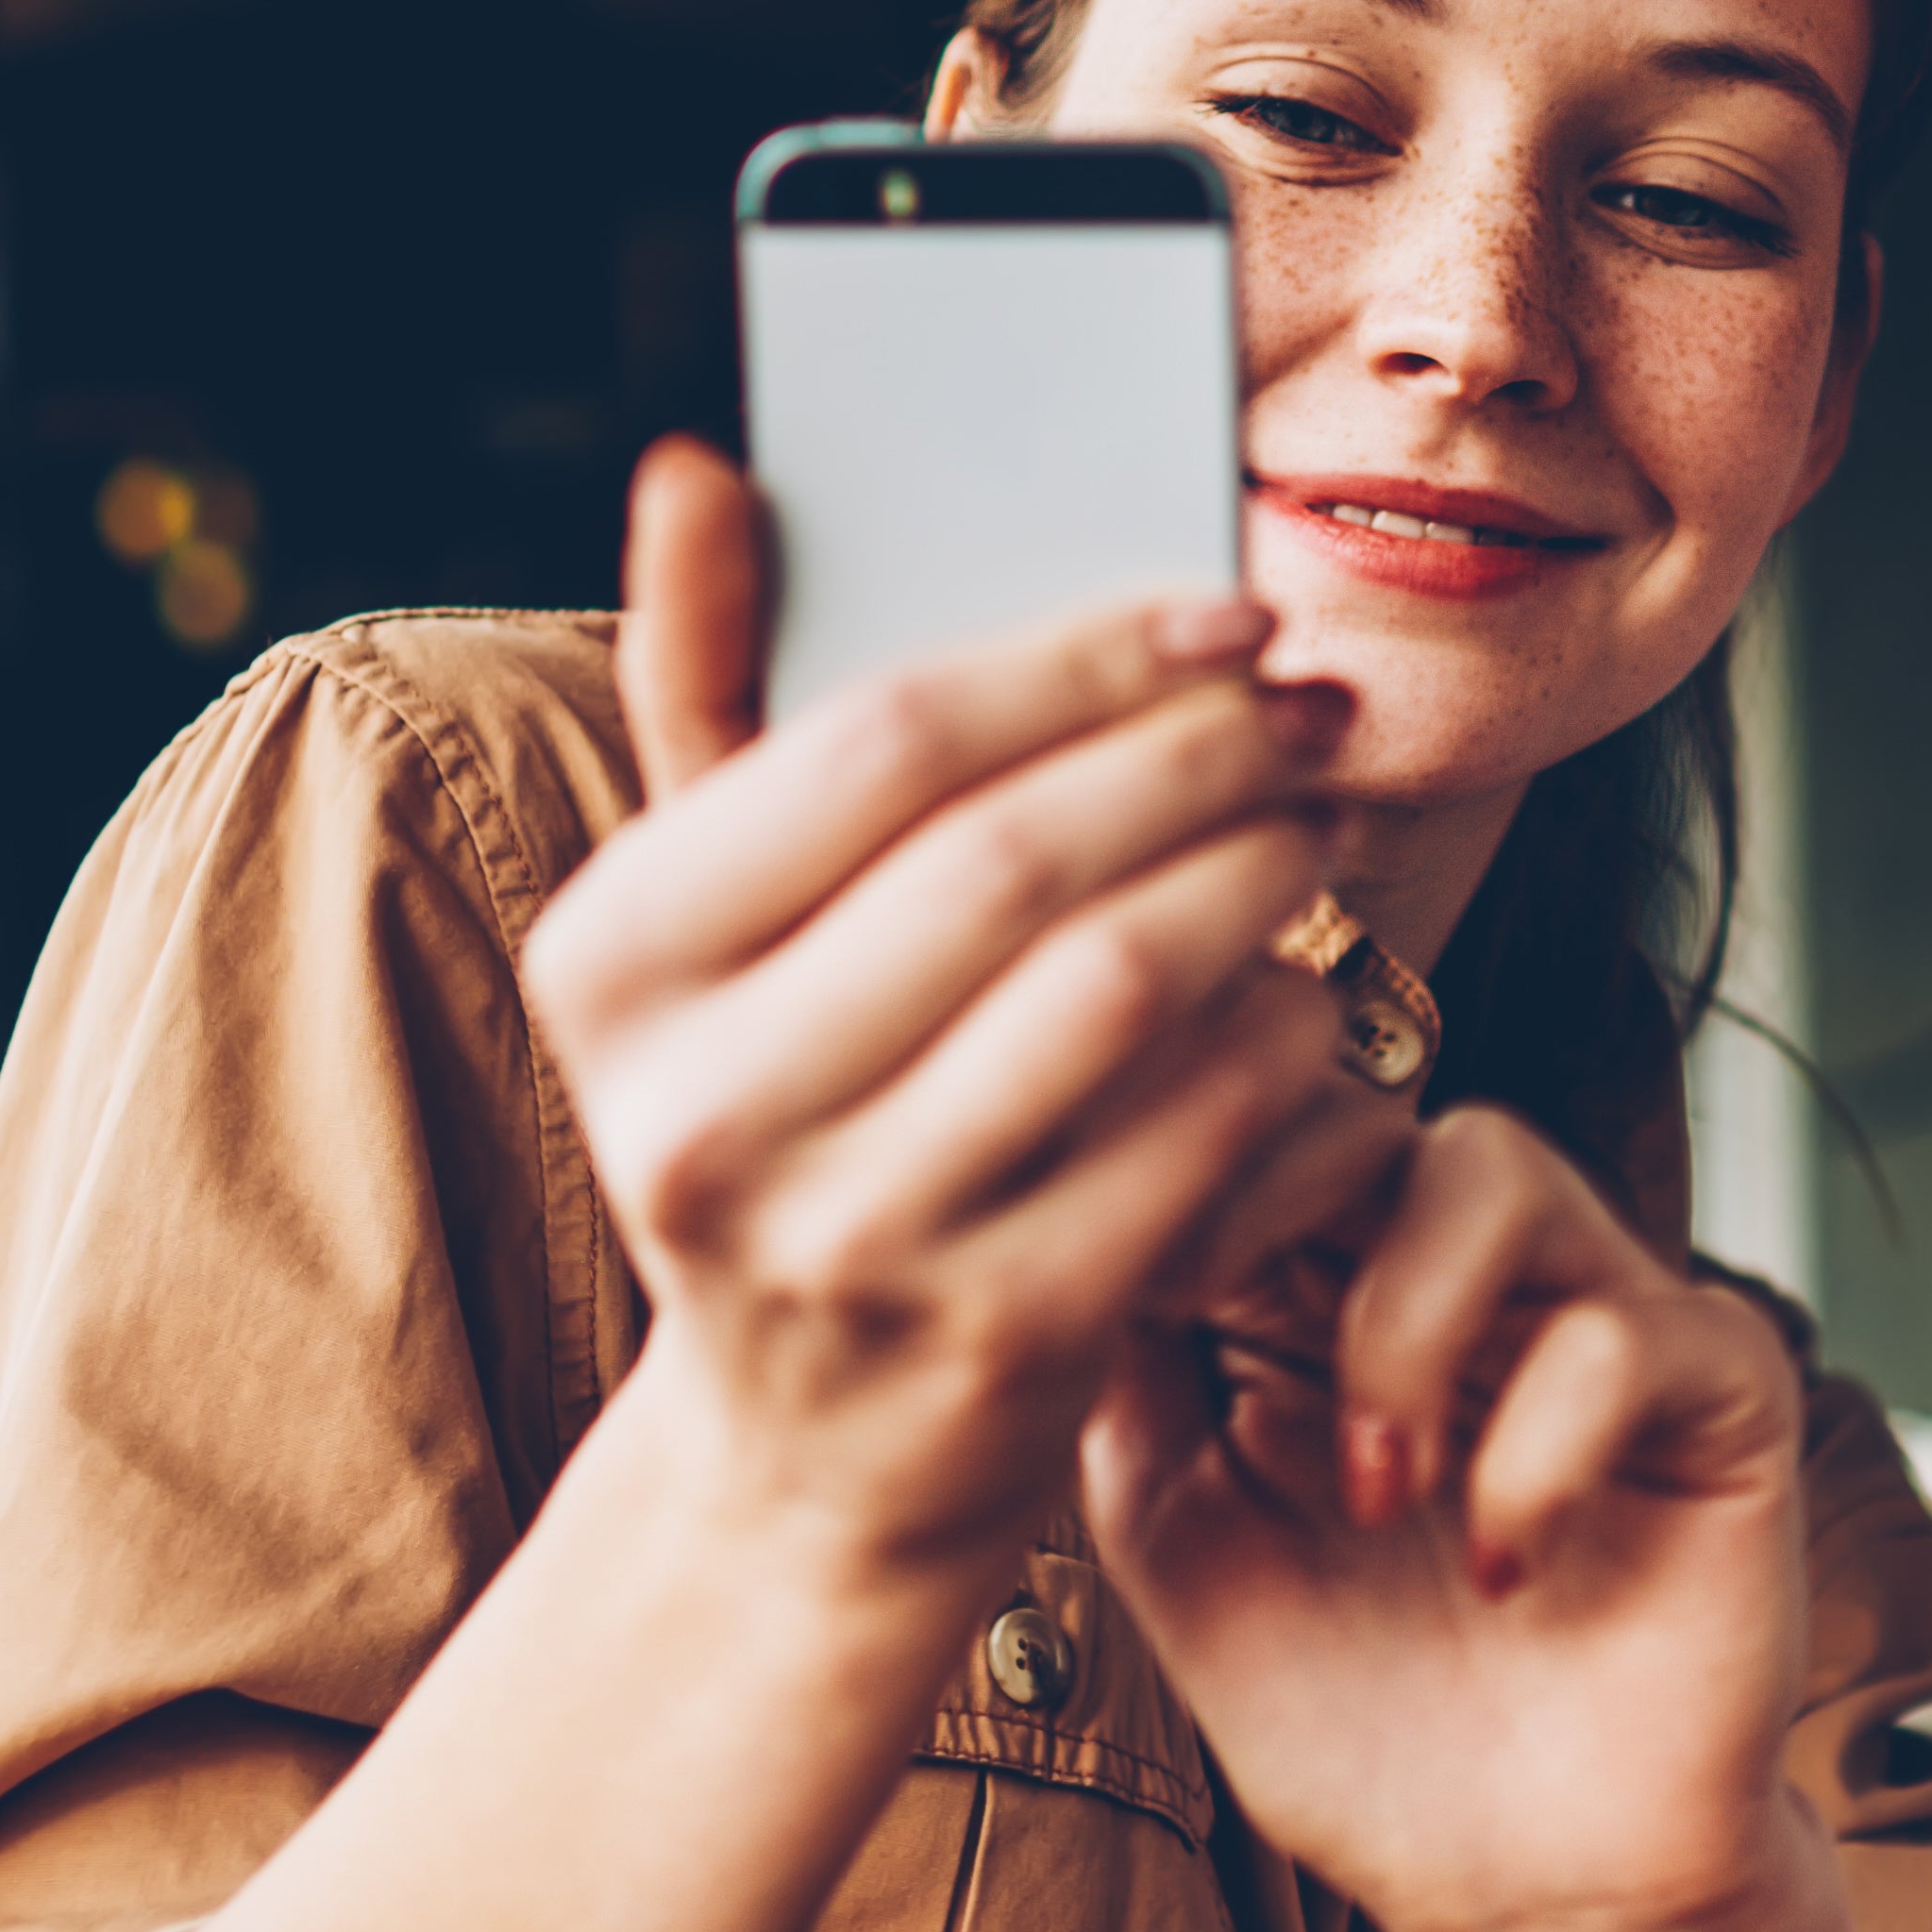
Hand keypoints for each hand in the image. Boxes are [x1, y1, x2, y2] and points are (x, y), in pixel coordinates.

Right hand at [530, 445, 1400, 1587]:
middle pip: (1017, 858)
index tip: (1228, 614)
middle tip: (1312, 714)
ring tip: (1318, 829)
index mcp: (613, 965)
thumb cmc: (783, 1116)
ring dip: (1261, 882)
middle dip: (1203, 756)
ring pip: (1123, 990)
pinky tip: (1308, 996)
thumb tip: (703, 468)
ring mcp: (849, 1245)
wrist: (805, 1463)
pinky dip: (1284, 1044)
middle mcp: (702, 1114)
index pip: (884, 743)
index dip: (1086, 658)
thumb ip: (710, 687)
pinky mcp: (999, 1347)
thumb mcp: (707, 928)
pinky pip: (1200, 1139)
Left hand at [1081, 1107, 1825, 1931]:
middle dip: (1264, 1190)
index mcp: (1333, 1291)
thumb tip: (1060, 1237)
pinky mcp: (1722, 1389)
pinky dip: (1538, 1446)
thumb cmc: (1360, 1731)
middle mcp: (1470, 1276)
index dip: (1172, 1167)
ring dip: (1399, 1317)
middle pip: (1365, 1108)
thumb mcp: (1181, 1546)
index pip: (1253, 1139)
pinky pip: (1627, 1332)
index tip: (1109, 1268)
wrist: (1524, 1896)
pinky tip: (1499, 1568)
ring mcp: (1600, 1313)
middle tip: (1197, 1301)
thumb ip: (1125, 1390)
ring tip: (1373, 1484)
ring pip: (1495, 1166)